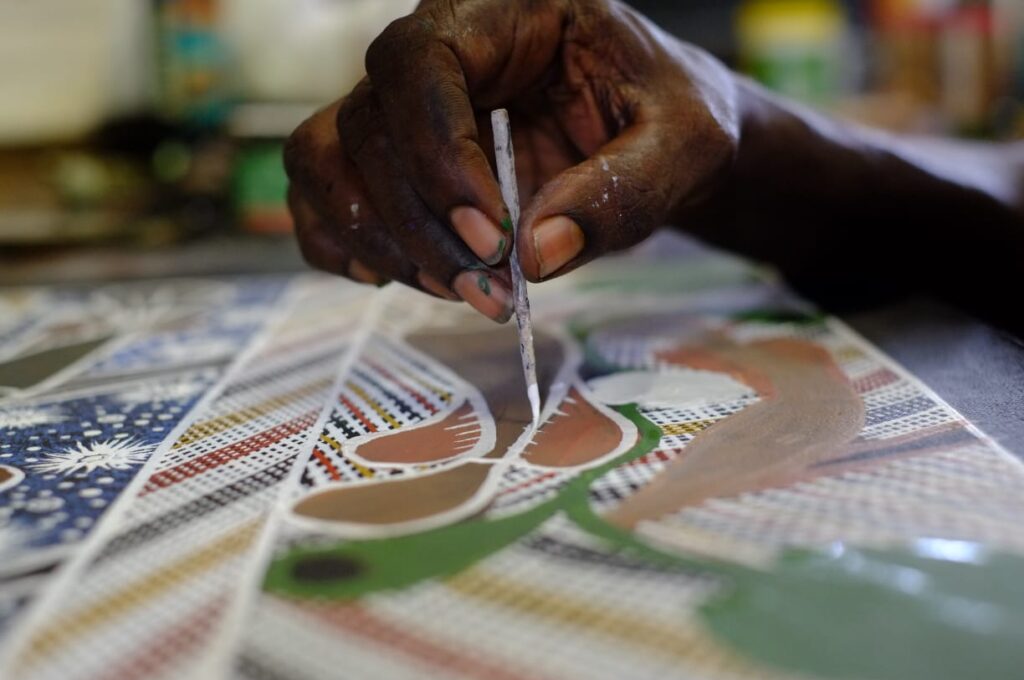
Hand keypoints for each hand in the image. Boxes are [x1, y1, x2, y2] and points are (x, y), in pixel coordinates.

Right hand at [284, 0, 739, 321]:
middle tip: (490, 290)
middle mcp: (436, 51)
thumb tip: (537, 253)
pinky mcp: (390, 159)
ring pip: (327, 159)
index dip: (439, 152)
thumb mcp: (683, 145)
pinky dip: (342, 243)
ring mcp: (401, 106)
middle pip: (367, 125)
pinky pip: (322, 194)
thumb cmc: (668, 118)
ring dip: (378, 239)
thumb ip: (623, 192)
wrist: (654, 134)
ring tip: (458, 289)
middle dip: (420, 225)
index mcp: (504, 14)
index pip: (421, 62)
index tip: (494, 235)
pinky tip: (400, 276)